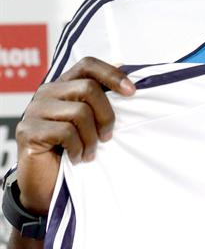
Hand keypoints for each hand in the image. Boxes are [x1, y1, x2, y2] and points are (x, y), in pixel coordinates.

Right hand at [15, 57, 134, 214]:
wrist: (46, 184)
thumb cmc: (73, 148)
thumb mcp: (90, 120)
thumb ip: (101, 99)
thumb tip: (129, 77)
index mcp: (63, 84)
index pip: (88, 65)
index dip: (112, 74)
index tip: (132, 91)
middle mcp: (47, 92)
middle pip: (88, 88)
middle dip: (106, 115)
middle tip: (108, 136)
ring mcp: (35, 110)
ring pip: (79, 112)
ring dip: (91, 138)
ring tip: (91, 152)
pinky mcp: (28, 130)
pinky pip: (65, 132)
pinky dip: (78, 148)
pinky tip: (77, 158)